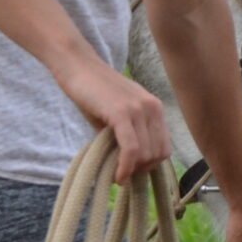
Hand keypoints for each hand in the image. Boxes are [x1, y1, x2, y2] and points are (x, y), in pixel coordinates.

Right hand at [57, 60, 170, 182]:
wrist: (77, 66)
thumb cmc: (92, 92)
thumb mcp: (116, 116)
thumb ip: (126, 136)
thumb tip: (127, 166)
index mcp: (155, 108)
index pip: (164, 148)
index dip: (149, 165)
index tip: (130, 170)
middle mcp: (152, 108)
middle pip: (157, 154)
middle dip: (139, 170)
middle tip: (121, 173)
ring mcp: (138, 109)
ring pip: (145, 154)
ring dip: (131, 170)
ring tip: (116, 173)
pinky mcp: (122, 112)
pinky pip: (131, 149)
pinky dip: (125, 167)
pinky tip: (116, 174)